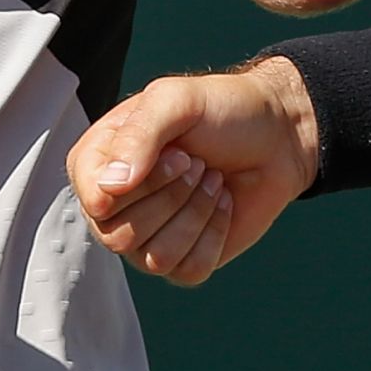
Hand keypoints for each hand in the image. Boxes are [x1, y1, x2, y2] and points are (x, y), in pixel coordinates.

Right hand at [66, 57, 319, 285]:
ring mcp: (146, 238)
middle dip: (173, 196)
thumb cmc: (221, 110)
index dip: (141, 184)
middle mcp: (114, 206)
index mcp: (97, 163)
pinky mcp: (183, 260)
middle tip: (196, 162)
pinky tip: (222, 203)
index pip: (95, 201)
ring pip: (156, 258)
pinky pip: (188, 271)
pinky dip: (215, 235)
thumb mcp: (177, 100)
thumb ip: (138, 135)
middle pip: (119, 237)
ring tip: (211, 178)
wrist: (275, 136)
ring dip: (196, 214)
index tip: (178, 153)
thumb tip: (109, 189)